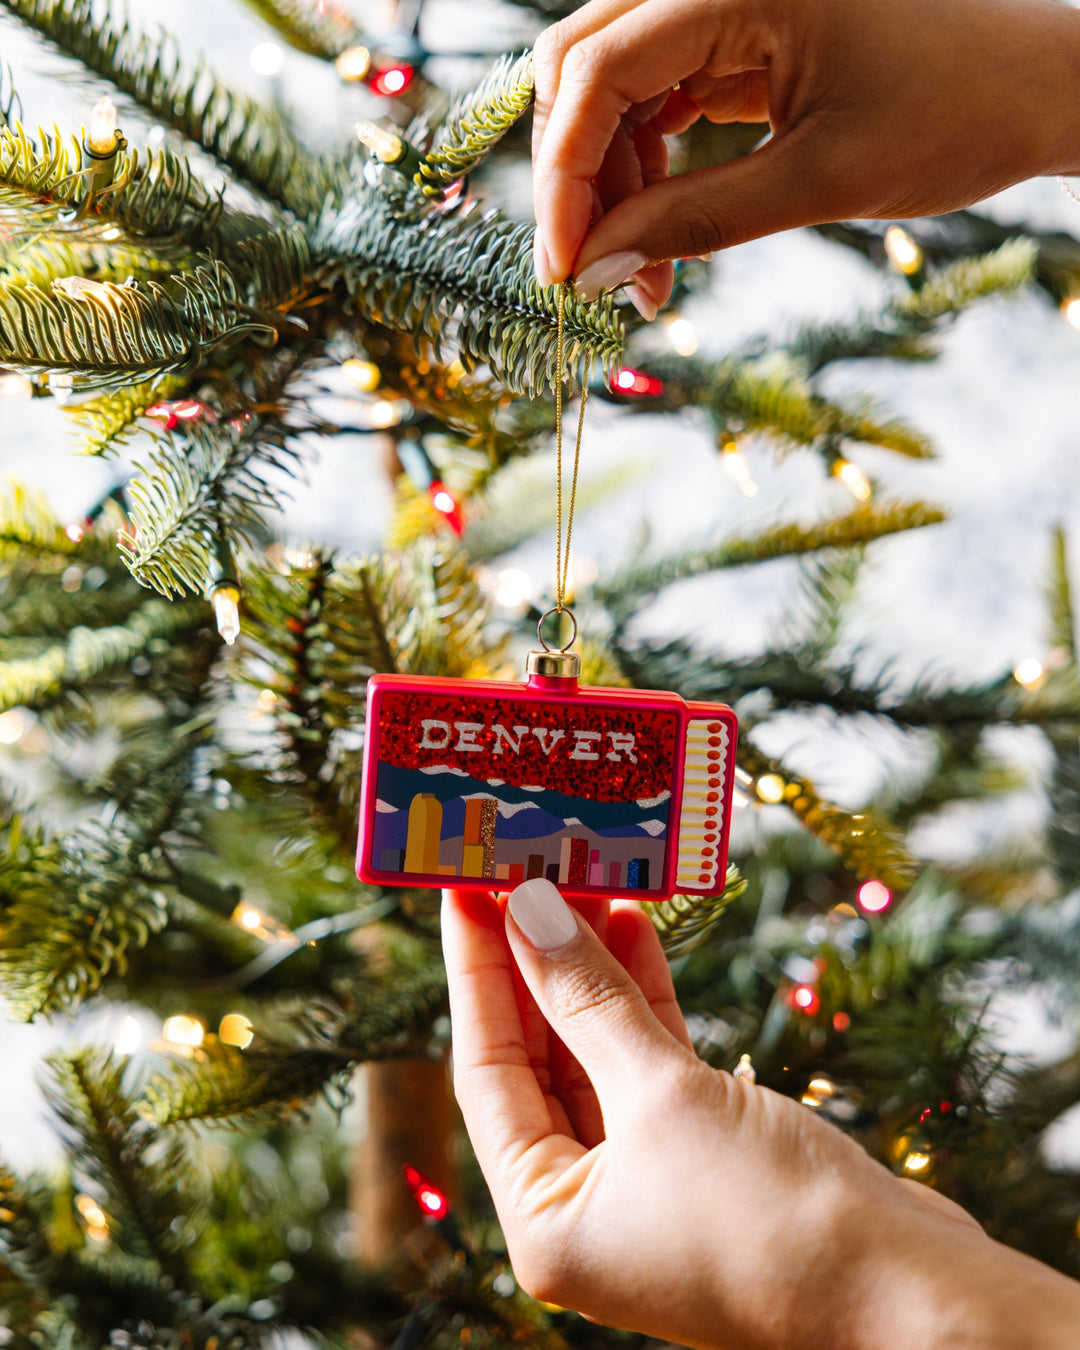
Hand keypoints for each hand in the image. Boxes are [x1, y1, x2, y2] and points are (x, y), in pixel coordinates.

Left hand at [442, 878, 1079, 1349]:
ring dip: (590, 971)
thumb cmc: (773, 1221)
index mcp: (546, 1221)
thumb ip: (589, 1001)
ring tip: (580, 882)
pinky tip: (631, 932)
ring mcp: (645, 1183)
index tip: (465, 891)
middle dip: (533, 964)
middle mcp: (586, 1208)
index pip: (485, 1072)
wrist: (914, 1296)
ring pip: (596, 1055)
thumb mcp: (663, 1096)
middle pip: (537, 1060)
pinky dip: (642, 1000)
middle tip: (521, 873)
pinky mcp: (701, 1156)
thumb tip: (528, 913)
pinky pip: (649, 1064)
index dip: (476, 974)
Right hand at [531, 0, 1079, 314]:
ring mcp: (725, 4)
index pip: (598, 68)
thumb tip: (596, 266)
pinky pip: (658, 98)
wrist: (1036, 90)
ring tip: (643, 275)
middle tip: (589, 273)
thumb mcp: (819, 181)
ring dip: (611, 183)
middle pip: (586, 63)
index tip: (564, 266)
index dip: (565, 173)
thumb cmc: (955, 117)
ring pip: (613, 87)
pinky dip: (646, 169)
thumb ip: (696, 220)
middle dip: (576, 176)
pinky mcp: (738, 38)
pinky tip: (658, 231)